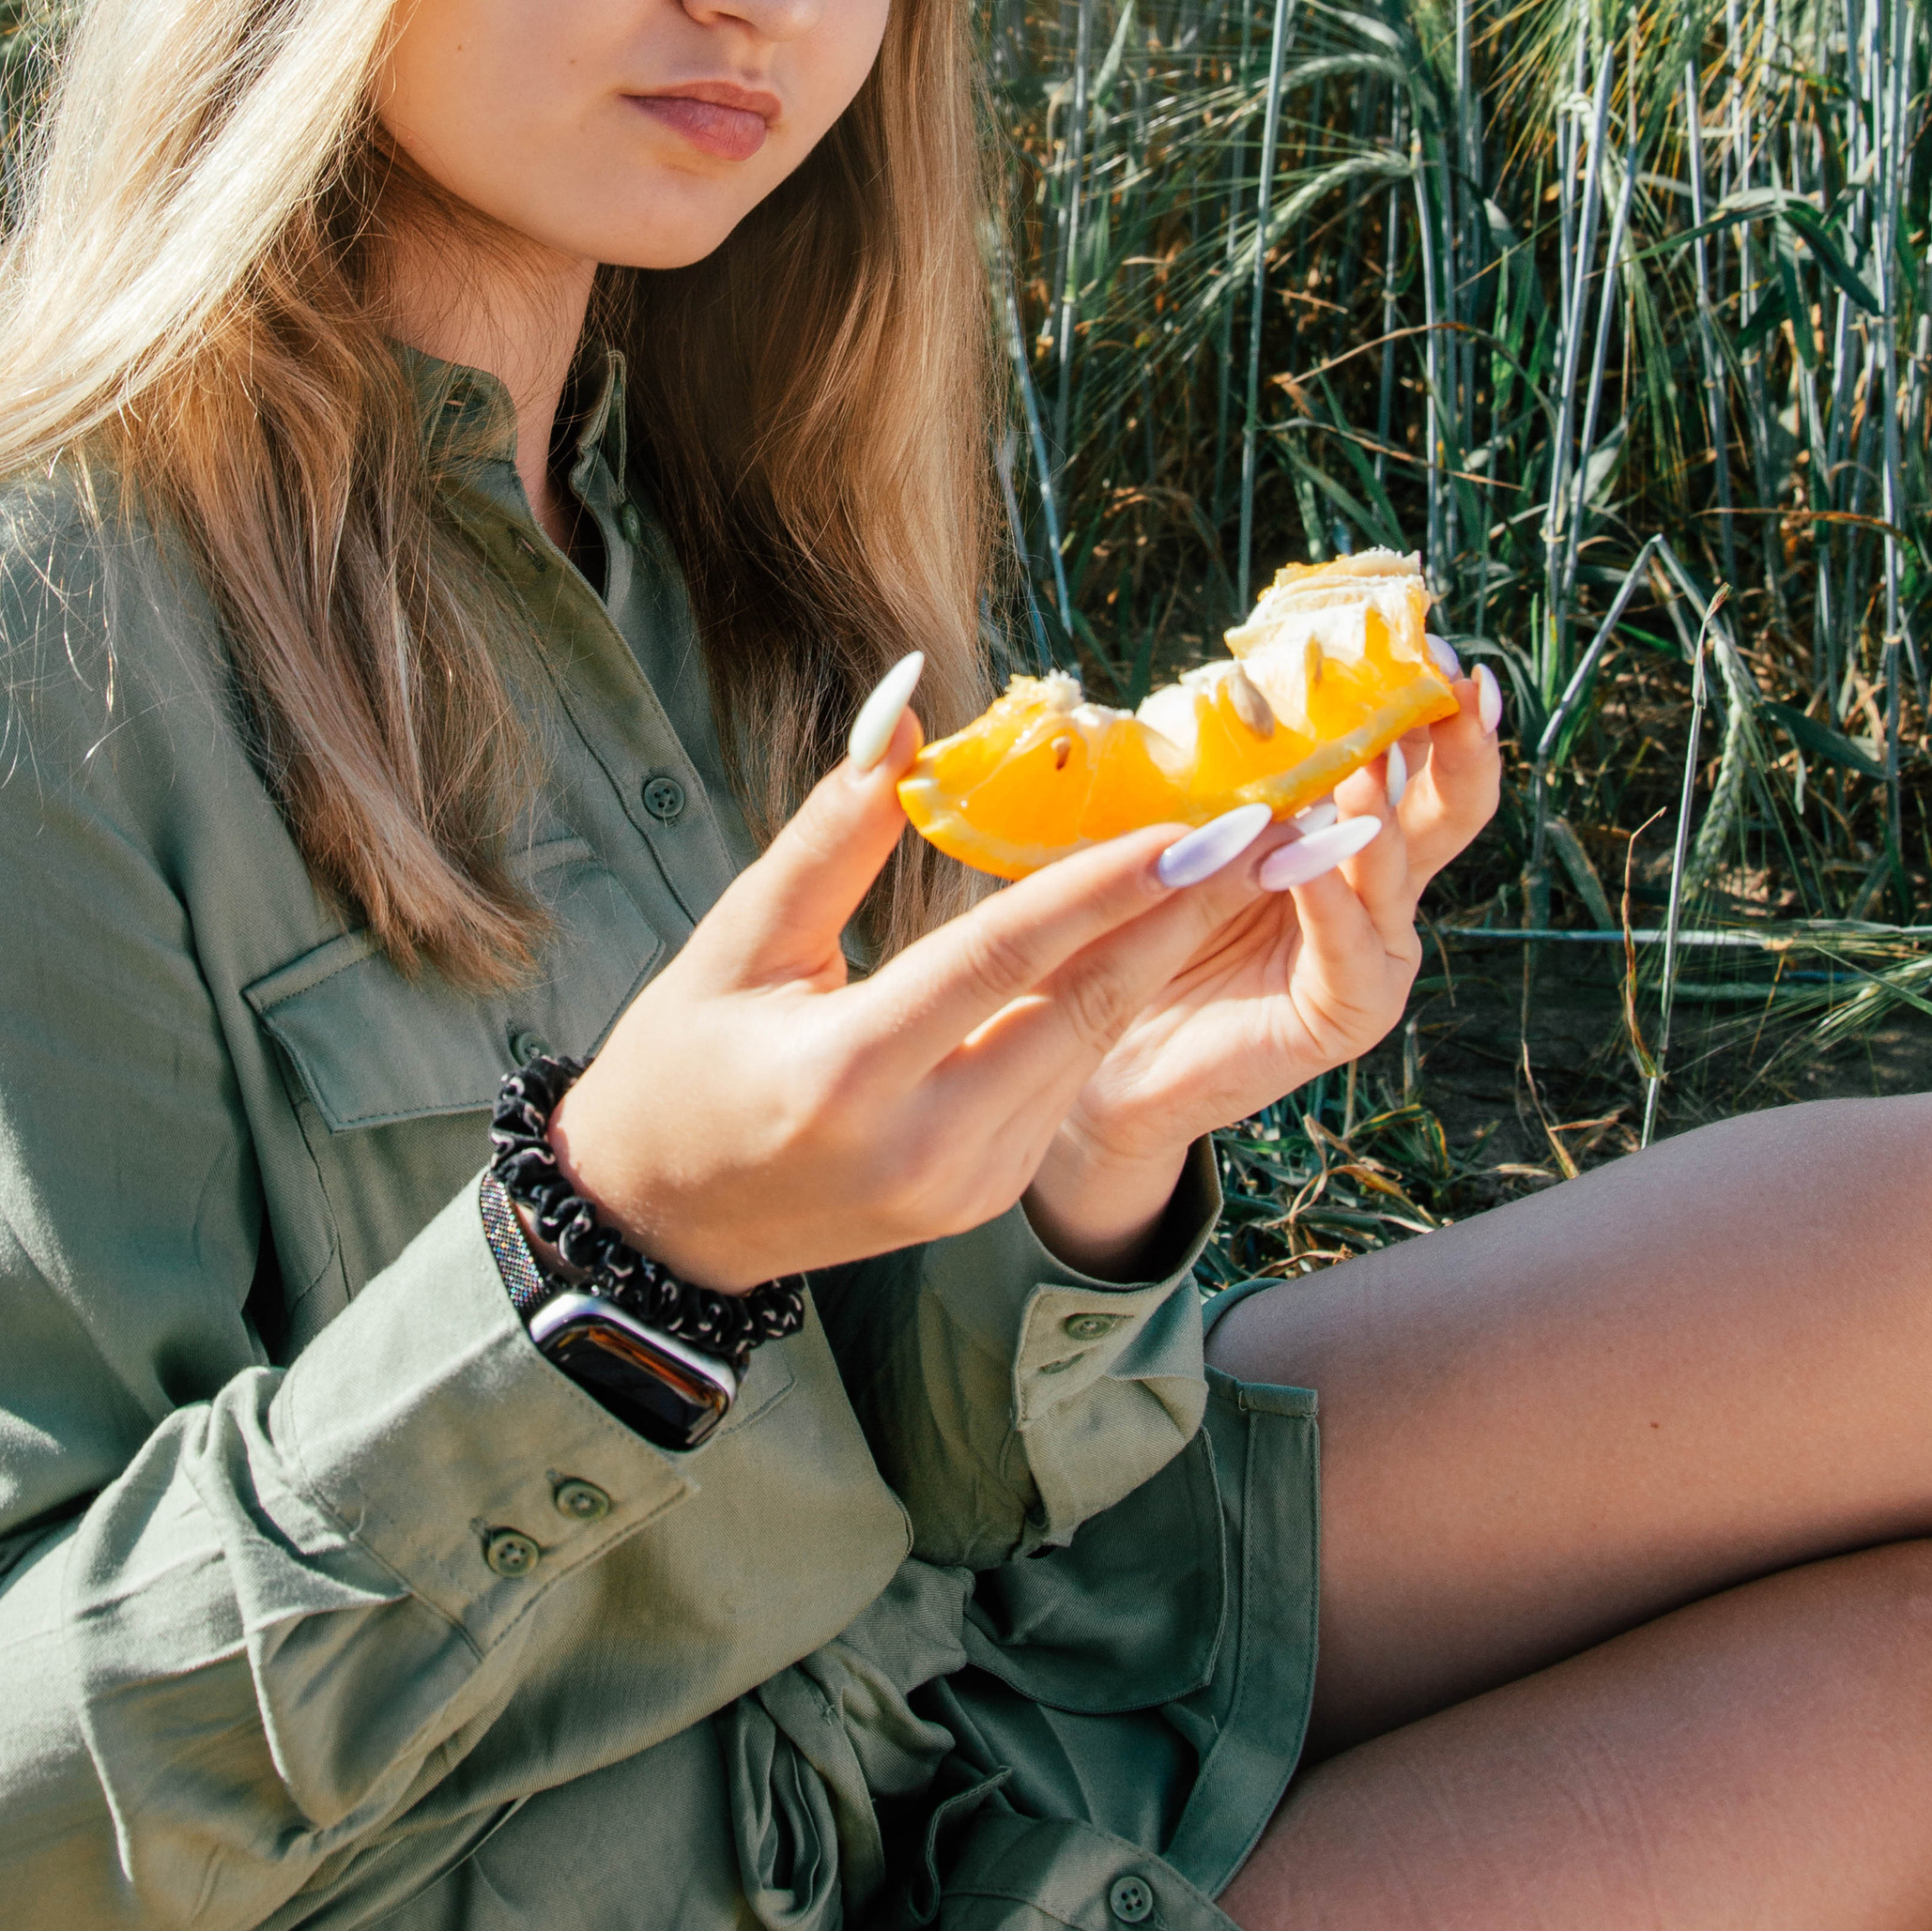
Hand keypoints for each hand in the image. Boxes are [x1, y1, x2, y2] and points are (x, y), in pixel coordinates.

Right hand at [551, 714, 1212, 1293]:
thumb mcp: (737, 939)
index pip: (997, 960)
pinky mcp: (987, 1198)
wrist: (664, 1221)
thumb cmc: (683, 1061)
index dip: (1096, 886)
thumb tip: (906, 709)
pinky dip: (1112, 1001)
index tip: (1185, 825)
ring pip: (1088, 1046)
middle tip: (1267, 834)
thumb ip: (833, 833)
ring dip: (1168, 953)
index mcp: (847, 1075)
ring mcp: (966, 1185)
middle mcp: (924, 1145)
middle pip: (1079, 1008)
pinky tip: (1162, 931)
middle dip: (1182, 915)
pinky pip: (1064, 1080)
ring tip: (1241, 867)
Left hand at [1024, 679, 1502, 1273]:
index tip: (1430, 640)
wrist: (1100, 1044)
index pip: (1407, 756)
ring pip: (1397, 872)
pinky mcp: (1343, 1011)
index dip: (1426, 701)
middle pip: (1447, 808)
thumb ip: (1211, 767)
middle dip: (1459, 743)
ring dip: (1377, 815)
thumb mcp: (1176, 822)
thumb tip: (1229, 682)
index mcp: (1339, 828)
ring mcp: (1367, 948)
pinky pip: (1355, 953)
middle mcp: (1371, 884)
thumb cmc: (1140, 918)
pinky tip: (1313, 864)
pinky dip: (1335, 904)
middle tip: (1456, 684)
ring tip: (1356, 770)